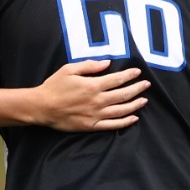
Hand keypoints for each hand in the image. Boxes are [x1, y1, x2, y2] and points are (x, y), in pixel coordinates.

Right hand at [33, 59, 149, 131]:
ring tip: (144, 100)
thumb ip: (89, 66)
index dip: (129, 75)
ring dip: (135, 105)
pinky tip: (134, 118)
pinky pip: (113, 125)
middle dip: (137, 88)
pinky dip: (125, 122)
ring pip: (121, 110)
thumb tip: (106, 63)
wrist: (42, 107)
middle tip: (146, 84)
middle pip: (123, 95)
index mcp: (93, 86)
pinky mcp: (92, 125)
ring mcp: (96, 115)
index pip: (117, 79)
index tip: (138, 72)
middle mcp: (97, 101)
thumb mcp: (69, 69)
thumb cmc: (54, 86)